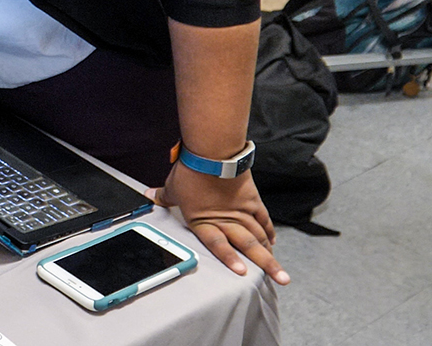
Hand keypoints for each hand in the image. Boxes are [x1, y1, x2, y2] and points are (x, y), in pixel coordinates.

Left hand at [155, 163, 290, 284]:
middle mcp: (226, 219)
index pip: (217, 244)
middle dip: (266, 264)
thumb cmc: (192, 169)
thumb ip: (164, 196)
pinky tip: (272, 241)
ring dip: (271, 252)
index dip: (229, 258)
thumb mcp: (173, 186)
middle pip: (248, 245)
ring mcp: (242, 210)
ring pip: (260, 235)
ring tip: (281, 269)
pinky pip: (263, 218)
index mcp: (204, 221)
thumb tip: (150, 196)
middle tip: (281, 279)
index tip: (242, 272)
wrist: (212, 151)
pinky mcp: (251, 199)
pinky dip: (268, 230)